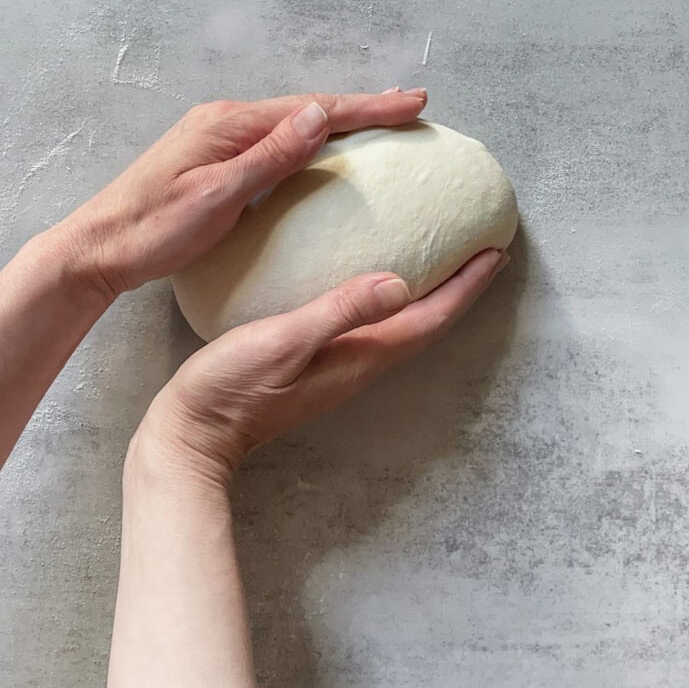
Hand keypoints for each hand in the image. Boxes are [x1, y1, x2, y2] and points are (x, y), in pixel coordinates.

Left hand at [56, 89, 426, 303]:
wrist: (99, 247)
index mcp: (231, 124)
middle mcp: (227, 121)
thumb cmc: (153, 228)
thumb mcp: (217, 195)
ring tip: (381, 125)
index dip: (368, 107)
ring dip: (339, 123)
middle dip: (362, 108)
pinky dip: (311, 141)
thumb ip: (269, 155)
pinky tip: (323, 152)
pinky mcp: (215, 159)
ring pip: (293, 124)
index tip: (414, 105)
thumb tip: (317, 114)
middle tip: (411, 108)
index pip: (314, 110)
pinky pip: (276, 142)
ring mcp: (220, 138)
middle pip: (307, 109)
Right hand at [134, 248, 508, 488]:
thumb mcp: (284, 341)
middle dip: (462, 291)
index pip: (429, 319)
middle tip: (487, 253)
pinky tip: (382, 285)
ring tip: (450, 263)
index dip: (466, 288)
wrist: (192, 434)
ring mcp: (341, 367)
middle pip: (427, 325)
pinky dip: (396, 304)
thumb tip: (400, 283)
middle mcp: (360, 364)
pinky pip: (376, 328)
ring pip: (405, 328)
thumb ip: (339, 311)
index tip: (496, 253)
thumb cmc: (231, 388)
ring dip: (435, 297)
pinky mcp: (320, 364)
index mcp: (360, 356)